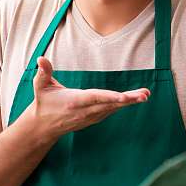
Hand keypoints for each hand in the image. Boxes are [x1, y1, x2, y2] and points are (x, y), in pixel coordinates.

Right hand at [30, 57, 149, 139]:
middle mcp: (85, 110)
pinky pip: (111, 110)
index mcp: (74, 101)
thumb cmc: (43, 102)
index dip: (109, 97)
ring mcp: (91, 116)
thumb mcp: (40, 87)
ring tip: (145, 94)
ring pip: (113, 108)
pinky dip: (123, 104)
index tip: (123, 97)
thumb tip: (41, 58)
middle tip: (144, 95)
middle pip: (109, 104)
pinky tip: (136, 98)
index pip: (94, 98)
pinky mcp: (94, 118)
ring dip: (130, 101)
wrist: (43, 126)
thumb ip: (43, 73)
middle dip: (128, 100)